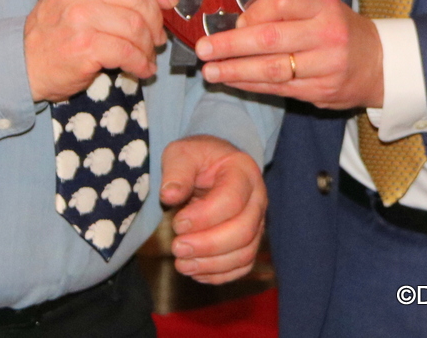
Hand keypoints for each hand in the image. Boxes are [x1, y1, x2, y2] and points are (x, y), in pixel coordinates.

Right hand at [23, 0, 174, 101]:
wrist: (23, 62)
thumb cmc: (58, 28)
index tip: (169, 0)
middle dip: (156, 19)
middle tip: (157, 36)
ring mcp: (79, 15)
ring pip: (136, 24)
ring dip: (148, 45)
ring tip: (146, 54)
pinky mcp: (83, 45)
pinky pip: (127, 51)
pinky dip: (140, 62)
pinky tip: (141, 68)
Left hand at [160, 136, 265, 283]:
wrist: (212, 165)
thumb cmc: (197, 158)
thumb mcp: (183, 153)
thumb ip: (177, 171)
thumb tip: (169, 195)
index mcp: (243, 171)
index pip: (232, 200)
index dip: (204, 217)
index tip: (177, 223)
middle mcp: (257, 199)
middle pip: (243, 231)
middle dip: (208, 245)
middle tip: (177, 247)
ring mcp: (257, 223)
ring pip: (244, 254)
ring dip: (211, 264)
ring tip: (181, 264)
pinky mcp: (250, 242)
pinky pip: (241, 267)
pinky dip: (218, 274)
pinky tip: (194, 270)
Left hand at [194, 0, 382, 109]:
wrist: (378, 63)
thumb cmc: (338, 28)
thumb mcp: (319, 6)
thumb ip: (283, 10)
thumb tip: (240, 24)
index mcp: (325, 6)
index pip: (282, 2)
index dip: (253, 12)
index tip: (234, 21)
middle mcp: (327, 35)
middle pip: (271, 39)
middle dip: (231, 45)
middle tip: (203, 49)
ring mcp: (326, 67)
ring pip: (272, 70)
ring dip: (236, 71)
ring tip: (210, 71)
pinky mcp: (321, 92)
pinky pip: (279, 89)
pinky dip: (251, 85)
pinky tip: (232, 82)